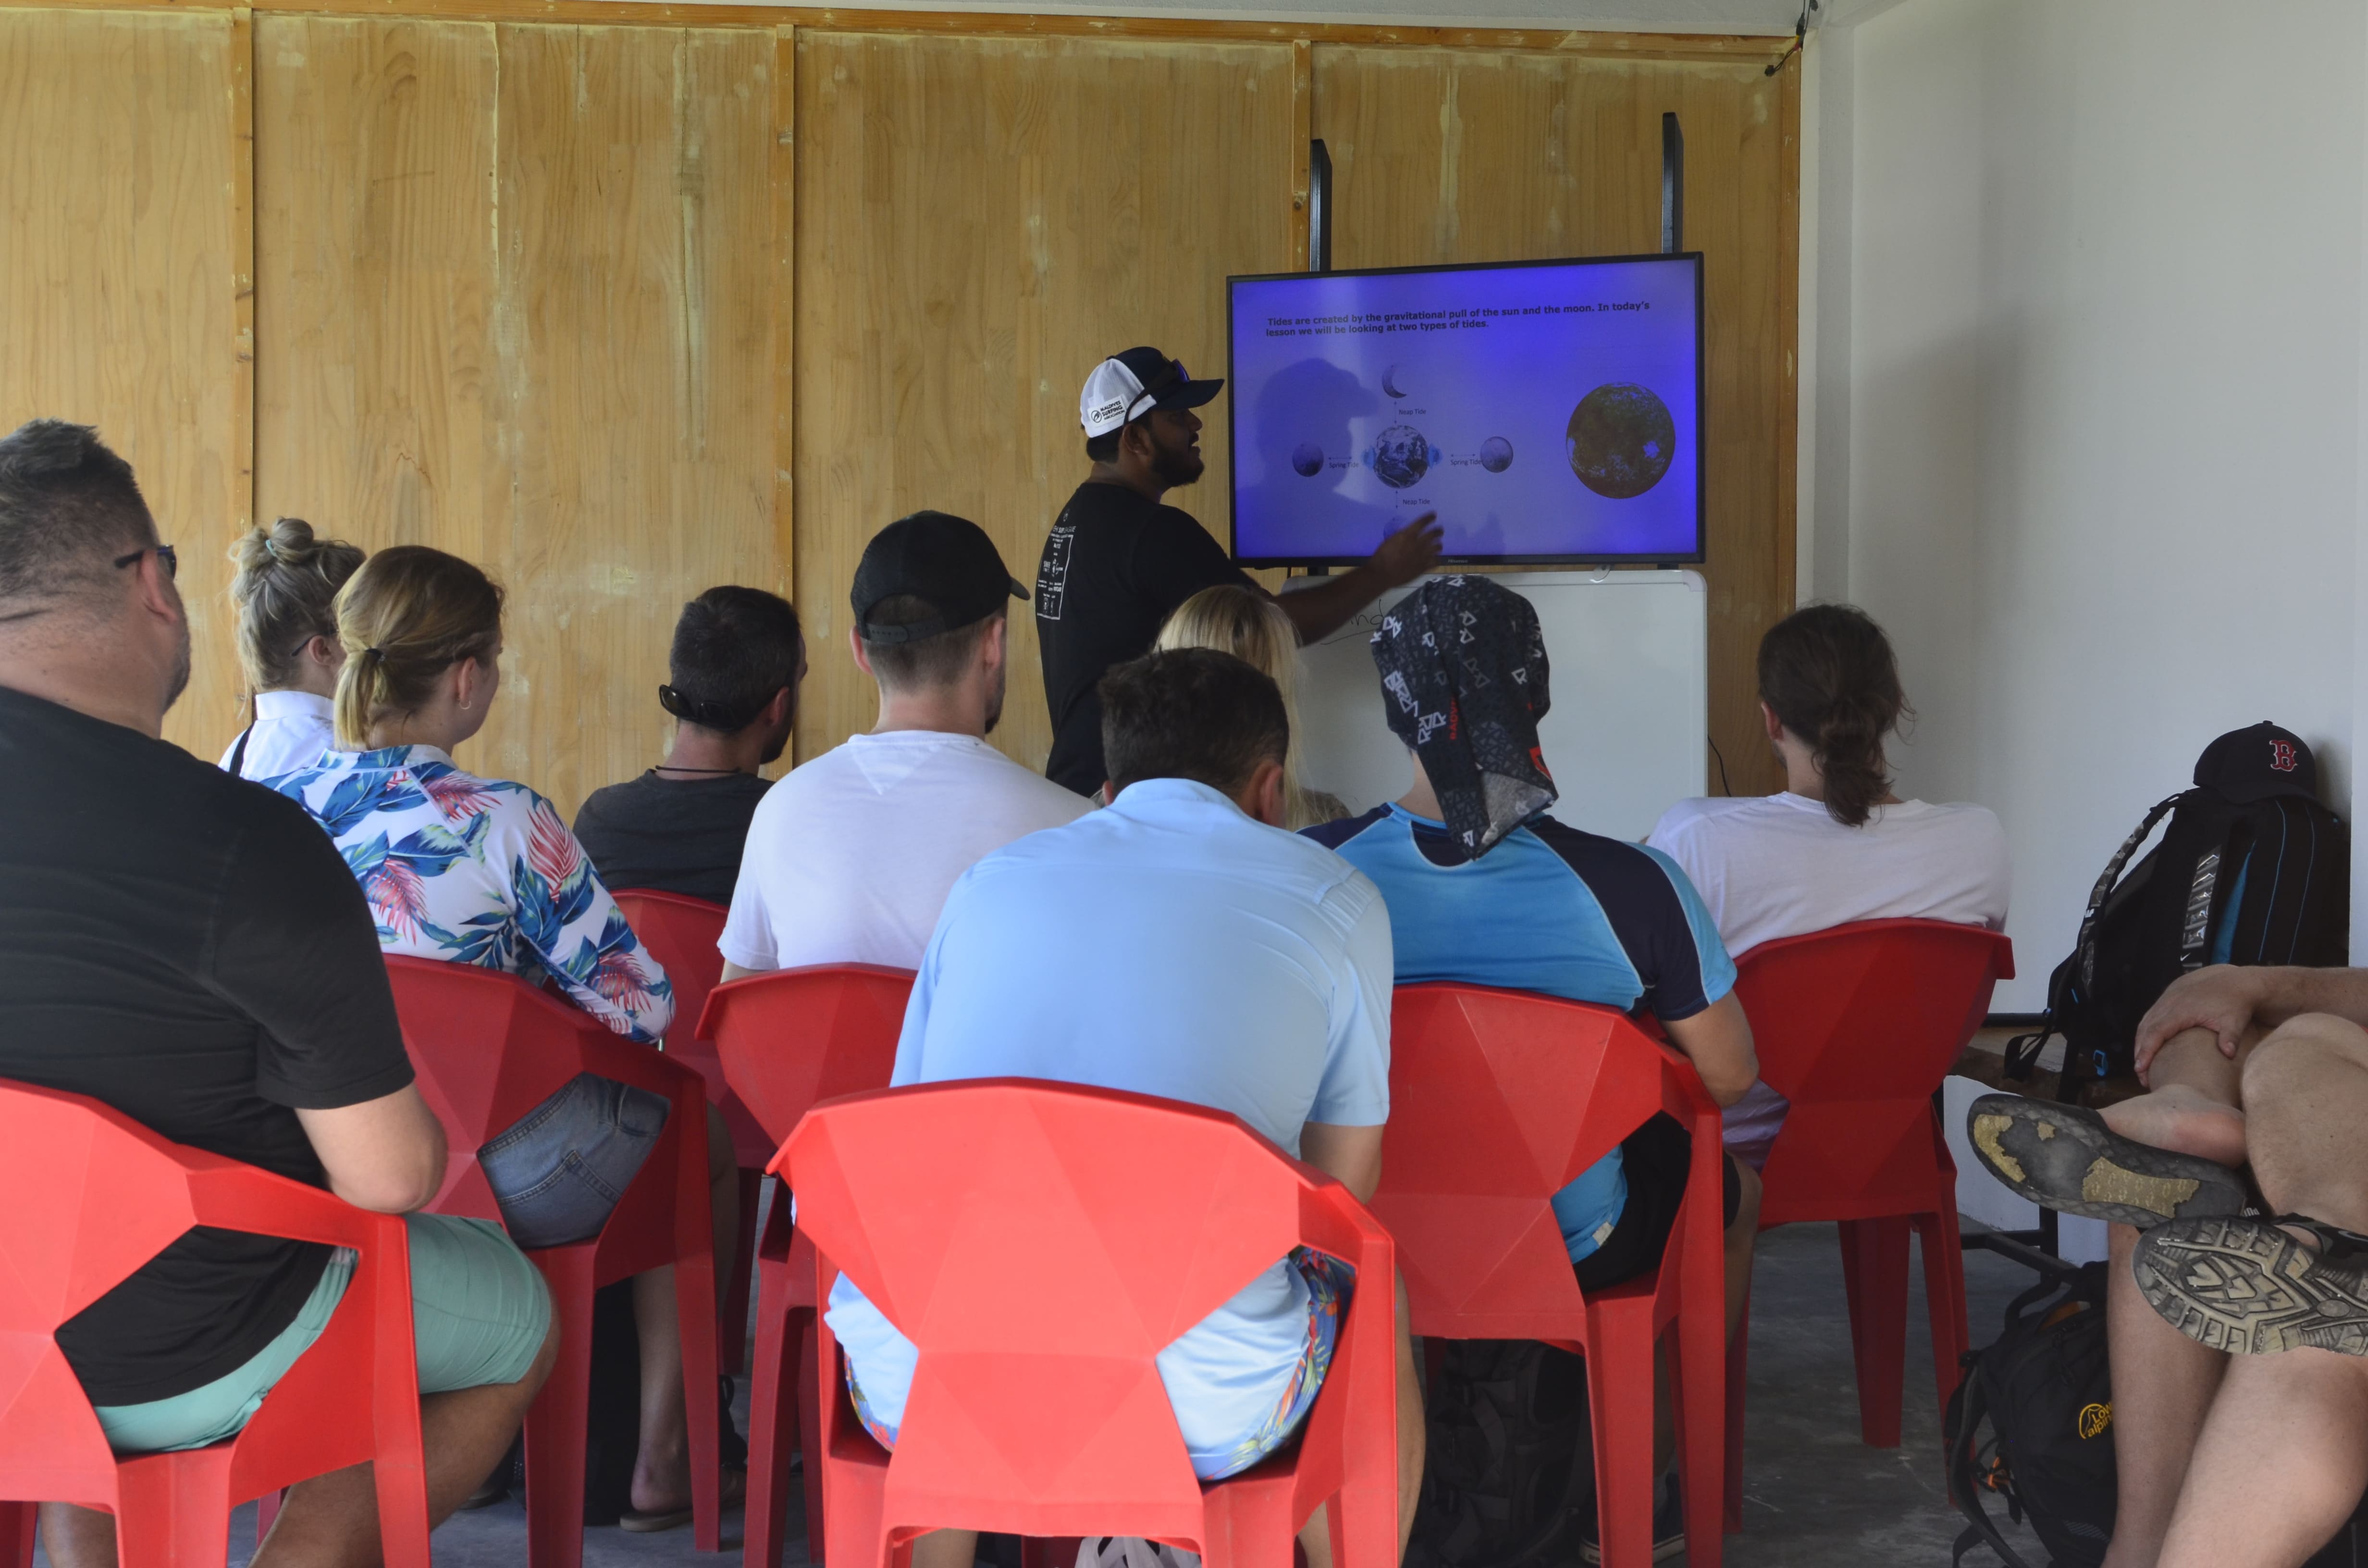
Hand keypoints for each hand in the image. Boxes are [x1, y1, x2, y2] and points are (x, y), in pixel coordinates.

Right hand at [1367, 513, 1443, 587]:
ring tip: (1438, 545)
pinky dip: (1436, 559)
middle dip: (1438, 531)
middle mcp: (1417, 544)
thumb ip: (1402, 536)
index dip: (1429, 518)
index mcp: (1407, 535)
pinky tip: (1435, 559)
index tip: (1433, 515)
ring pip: (1437, 547)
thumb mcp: (1391, 540)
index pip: (1422, 523)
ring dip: (1438, 545)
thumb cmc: (1382, 556)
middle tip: (1440, 530)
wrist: (1382, 574)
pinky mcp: (1423, 567)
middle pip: (1433, 534)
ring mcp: (1421, 556)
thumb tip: (1409, 534)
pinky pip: (1435, 561)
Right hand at [2133, 965, 2264, 1081]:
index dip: (2146, 1050)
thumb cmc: (2235, 1003)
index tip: (2140, 1068)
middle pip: (2145, 1029)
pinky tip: (2149, 1045)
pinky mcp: (2169, 999)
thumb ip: (2230, 1037)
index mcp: (2182, 1009)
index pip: (2156, 1031)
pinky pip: (2150, 1017)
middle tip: (2141, 1074)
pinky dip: (2145, 1033)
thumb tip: (2229, 1054)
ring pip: (2145, 1023)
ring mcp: (2167, 1000)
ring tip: (2142, 1064)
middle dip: (2140, 1052)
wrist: (2235, 982)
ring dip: (2140, 1043)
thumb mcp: (2235, 1020)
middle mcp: (2170, 1003)